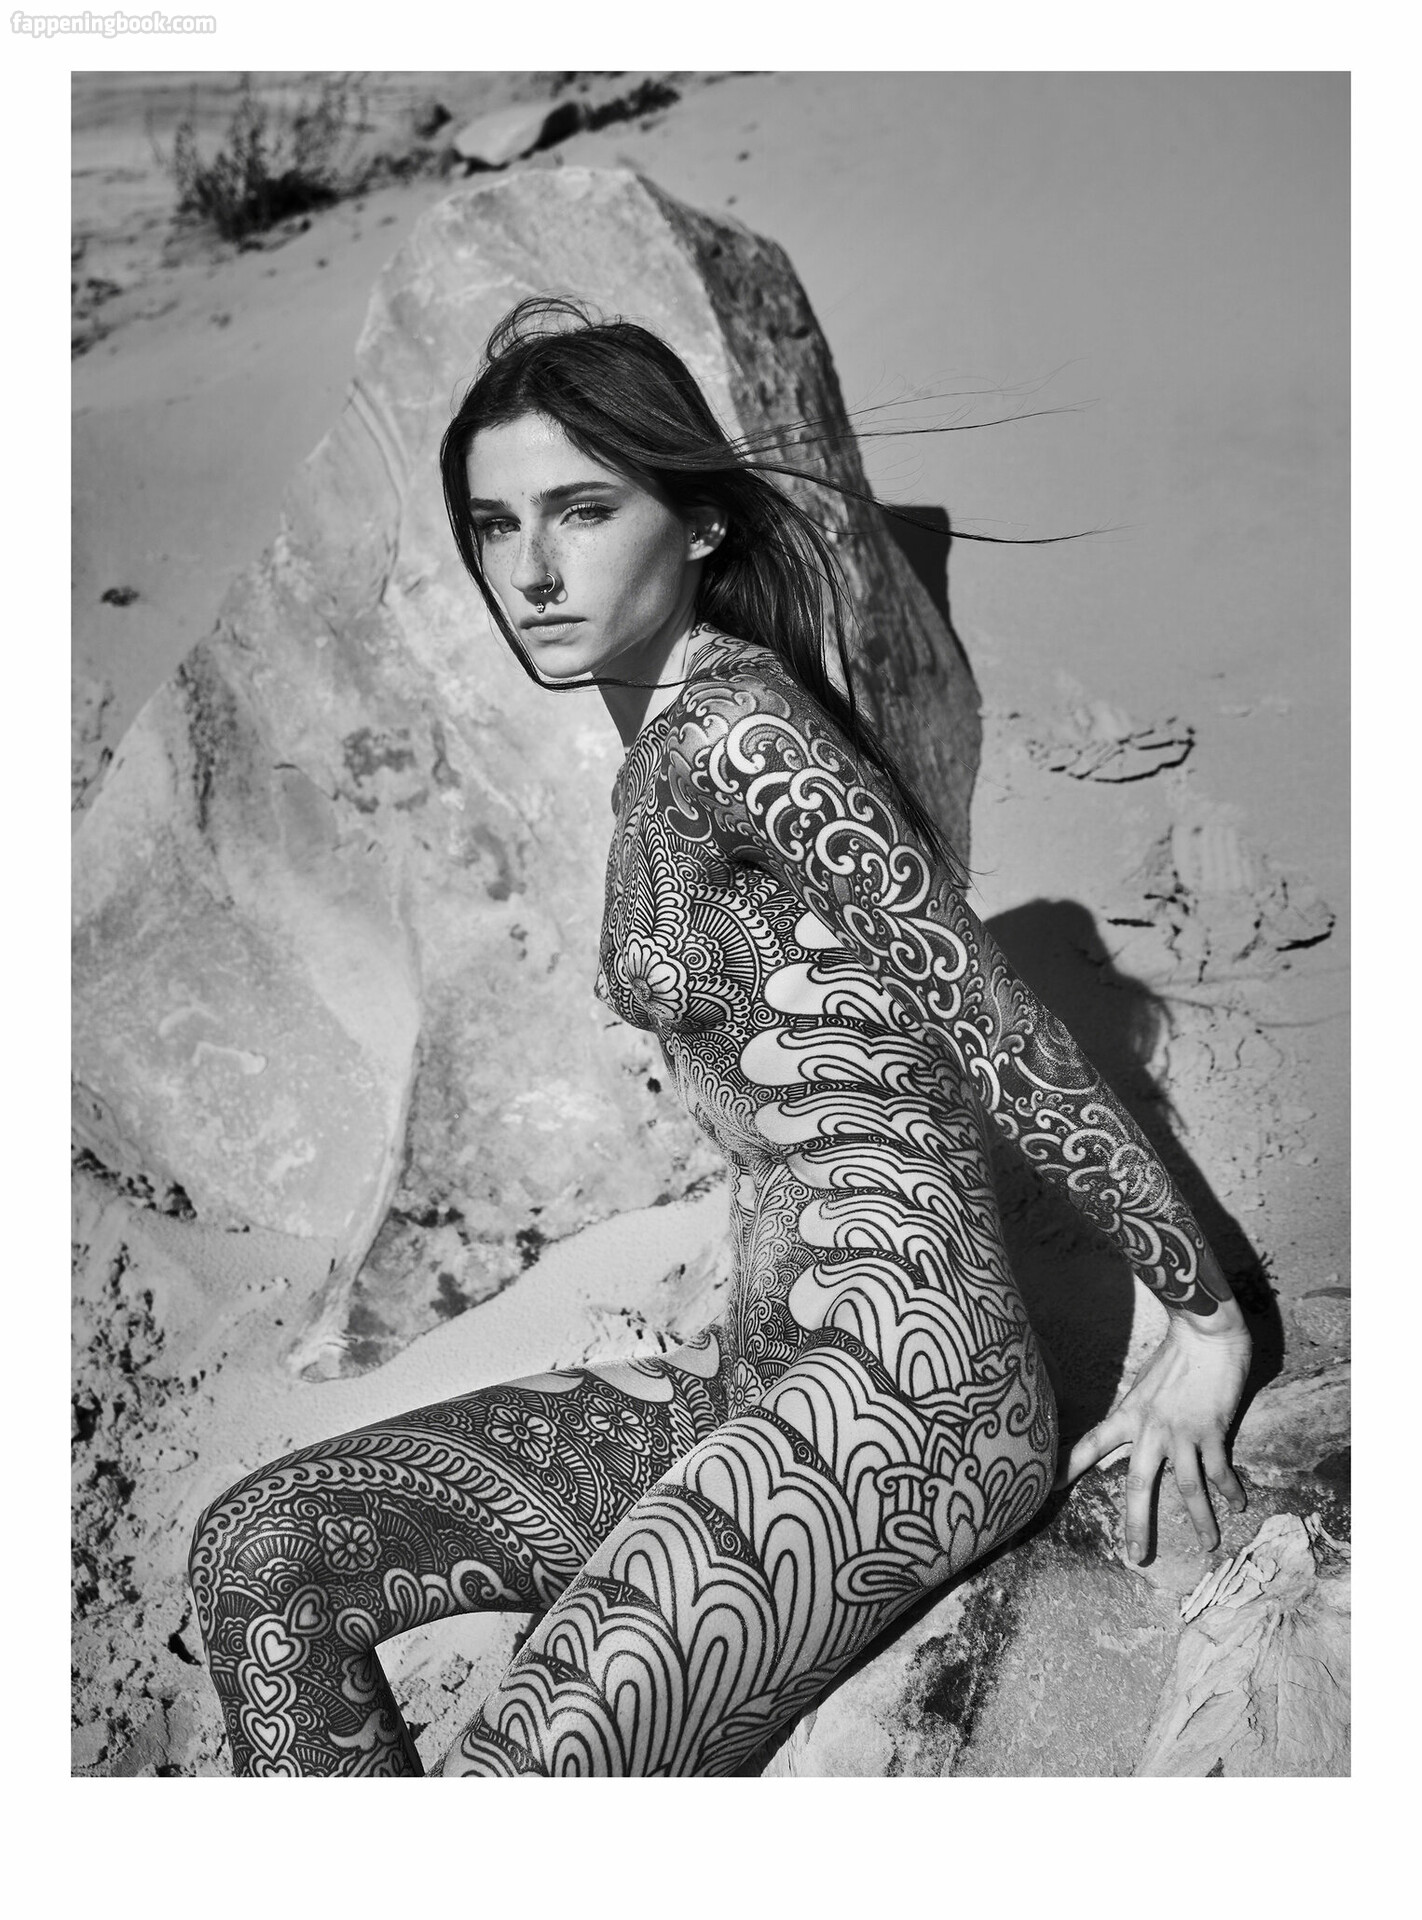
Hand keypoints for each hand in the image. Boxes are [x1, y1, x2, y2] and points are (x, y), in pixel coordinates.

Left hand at [1056, 1311, 1251, 1561]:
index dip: (1070, 1468)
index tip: (1049, 1489)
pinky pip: (1220, 1471)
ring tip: (1209, 1546)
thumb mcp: (1144, 1384)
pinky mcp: (1211, 1431)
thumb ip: (1140, 1413)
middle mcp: (1150, 1430)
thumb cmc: (1175, 1353)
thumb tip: (1136, 1431)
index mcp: (1128, 1415)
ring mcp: (1181, 1433)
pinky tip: (1239, 1505)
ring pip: (1188, 1489)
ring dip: (1201, 1521)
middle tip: (1136, 1557)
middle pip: (1138, 1486)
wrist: (1204, 1333)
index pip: (1091, 1444)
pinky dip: (1230, 1491)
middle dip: (1137, 1525)